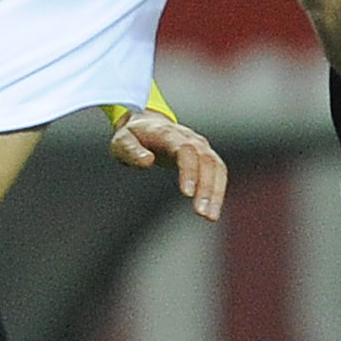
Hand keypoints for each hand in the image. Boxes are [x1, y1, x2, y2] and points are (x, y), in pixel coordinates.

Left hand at [108, 107, 226, 219]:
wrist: (147, 124)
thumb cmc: (133, 136)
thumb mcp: (122, 142)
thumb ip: (132, 151)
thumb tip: (147, 161)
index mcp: (168, 133)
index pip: (186, 150)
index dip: (189, 170)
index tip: (187, 193)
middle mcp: (190, 138)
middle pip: (206, 160)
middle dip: (206, 187)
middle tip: (202, 212)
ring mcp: (200, 146)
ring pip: (216, 167)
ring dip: (216, 192)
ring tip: (210, 217)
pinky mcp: (205, 156)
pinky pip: (218, 172)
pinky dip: (218, 191)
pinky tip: (213, 211)